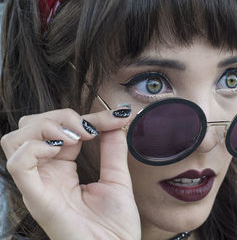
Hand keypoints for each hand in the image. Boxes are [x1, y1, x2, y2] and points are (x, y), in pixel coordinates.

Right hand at [0, 108, 140, 239]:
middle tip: (88, 129)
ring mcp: (39, 186)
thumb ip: (113, 148)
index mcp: (62, 169)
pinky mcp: (36, 198)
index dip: (86, 117)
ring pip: (15, 141)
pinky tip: (60, 148)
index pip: (60, 128)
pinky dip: (35, 148)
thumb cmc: (115, 225)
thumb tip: (116, 120)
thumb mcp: (117, 178)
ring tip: (74, 138)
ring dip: (45, 127)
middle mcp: (46, 175)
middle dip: (58, 116)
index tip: (116, 117)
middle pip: (29, 128)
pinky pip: (18, 165)